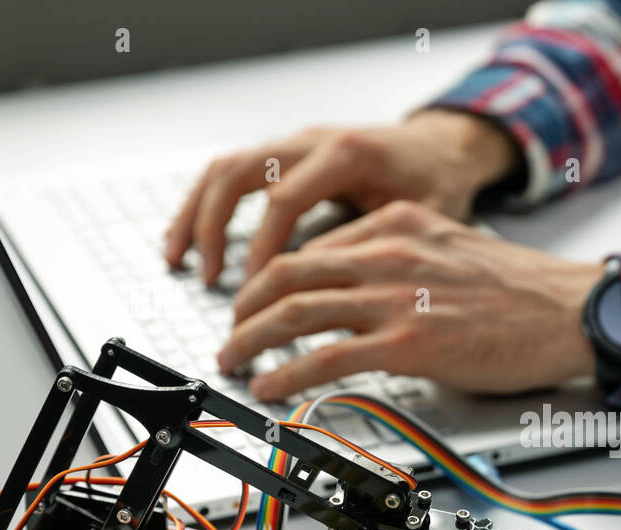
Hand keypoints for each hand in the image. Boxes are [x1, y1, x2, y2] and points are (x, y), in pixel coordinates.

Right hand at [164, 110, 519, 284]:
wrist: (441, 148)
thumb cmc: (436, 182)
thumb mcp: (422, 218)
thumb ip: (380, 248)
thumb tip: (341, 296)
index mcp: (345, 153)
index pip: (284, 199)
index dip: (263, 248)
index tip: (253, 290)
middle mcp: (311, 141)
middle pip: (239, 173)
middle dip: (213, 227)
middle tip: (209, 278)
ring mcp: (294, 145)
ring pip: (225, 169)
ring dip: (196, 214)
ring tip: (179, 258)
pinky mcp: (286, 155)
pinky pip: (232, 173)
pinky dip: (206, 205)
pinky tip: (192, 238)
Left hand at [216, 201, 601, 399]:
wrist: (568, 310)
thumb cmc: (522, 290)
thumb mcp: (451, 250)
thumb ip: (402, 262)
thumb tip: (362, 294)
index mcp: (396, 225)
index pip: (311, 247)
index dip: (273, 278)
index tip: (261, 302)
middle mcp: (386, 254)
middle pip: (285, 272)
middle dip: (245, 305)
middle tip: (232, 330)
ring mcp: (394, 299)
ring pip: (293, 311)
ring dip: (250, 339)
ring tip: (234, 359)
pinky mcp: (407, 344)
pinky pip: (325, 357)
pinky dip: (286, 373)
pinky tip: (270, 385)